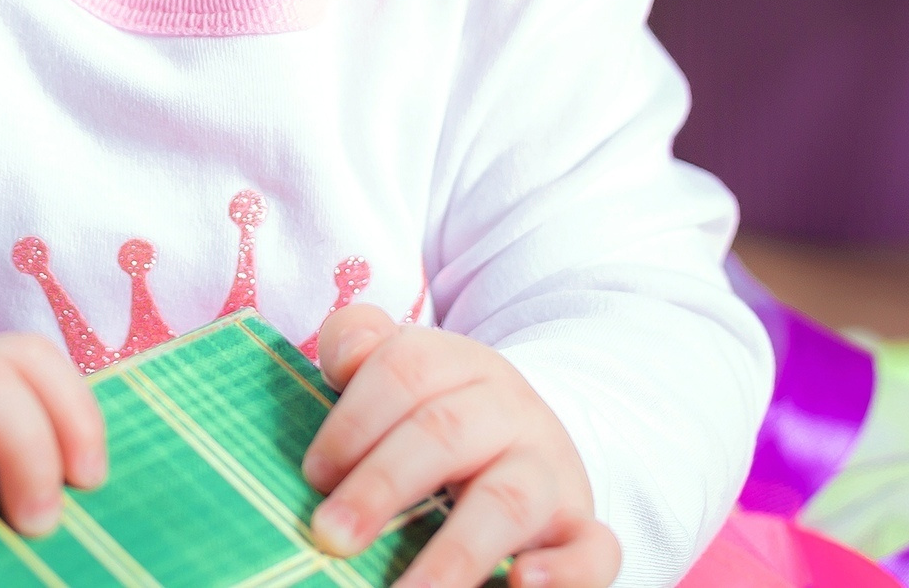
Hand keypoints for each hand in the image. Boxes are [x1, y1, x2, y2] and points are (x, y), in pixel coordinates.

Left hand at [302, 305, 618, 587]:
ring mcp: (551, 472)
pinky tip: (520, 585)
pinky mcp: (582, 530)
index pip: (407, 369)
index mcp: (460, 365)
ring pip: (509, 499)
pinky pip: (593, 549)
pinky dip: (564, 573)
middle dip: (382, 484)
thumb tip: (346, 356)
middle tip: (329, 535)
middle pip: (447, 432)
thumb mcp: (402, 373)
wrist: (531, 448)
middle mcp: (511, 411)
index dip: (353, 419)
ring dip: (454, 551)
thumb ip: (360, 346)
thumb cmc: (435, 421)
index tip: (314, 475)